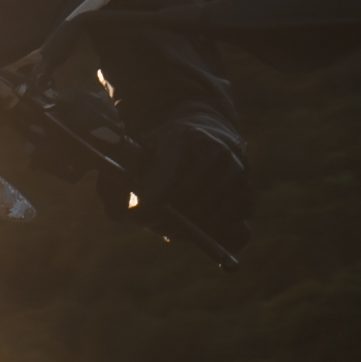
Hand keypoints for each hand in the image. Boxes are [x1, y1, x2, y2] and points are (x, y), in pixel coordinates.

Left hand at [121, 115, 250, 259]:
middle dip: (162, 222)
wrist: (207, 130)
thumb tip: (114, 215)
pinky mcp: (248, 193)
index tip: (139, 215)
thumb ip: (112, 181)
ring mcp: (236, 174)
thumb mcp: (135, 153)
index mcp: (182, 140)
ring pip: (203, 223)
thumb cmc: (163, 147)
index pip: (160, 192)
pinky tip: (198, 218)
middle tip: (154, 221)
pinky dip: (209, 231)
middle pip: (182, 211)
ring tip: (175, 217)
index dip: (145, 211)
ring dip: (186, 230)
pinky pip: (227, 229)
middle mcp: (215, 154)